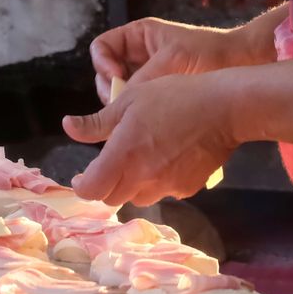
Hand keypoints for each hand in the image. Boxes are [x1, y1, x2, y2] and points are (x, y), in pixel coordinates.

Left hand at [62, 74, 236, 205]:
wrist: (224, 107)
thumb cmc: (174, 96)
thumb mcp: (130, 99)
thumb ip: (98, 121)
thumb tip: (68, 126)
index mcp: (124, 155)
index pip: (92, 190)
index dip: (82, 186)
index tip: (81, 176)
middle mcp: (143, 178)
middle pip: (112, 198)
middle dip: (106, 185)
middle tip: (109, 164)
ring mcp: (167, 187)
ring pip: (137, 198)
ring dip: (131, 185)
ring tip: (139, 160)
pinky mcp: (187, 188)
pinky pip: (163, 192)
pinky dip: (157, 181)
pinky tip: (167, 159)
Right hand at [89, 17, 265, 102]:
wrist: (243, 64)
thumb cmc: (210, 53)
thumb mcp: (173, 60)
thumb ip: (144, 78)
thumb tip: (118, 103)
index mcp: (139, 37)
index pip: (102, 47)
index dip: (102, 62)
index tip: (116, 76)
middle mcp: (139, 57)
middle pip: (106, 74)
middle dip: (111, 89)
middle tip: (123, 104)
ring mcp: (148, 77)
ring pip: (119, 93)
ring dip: (122, 105)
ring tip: (136, 116)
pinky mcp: (159, 97)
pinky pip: (138, 106)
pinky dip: (137, 115)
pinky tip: (145, 124)